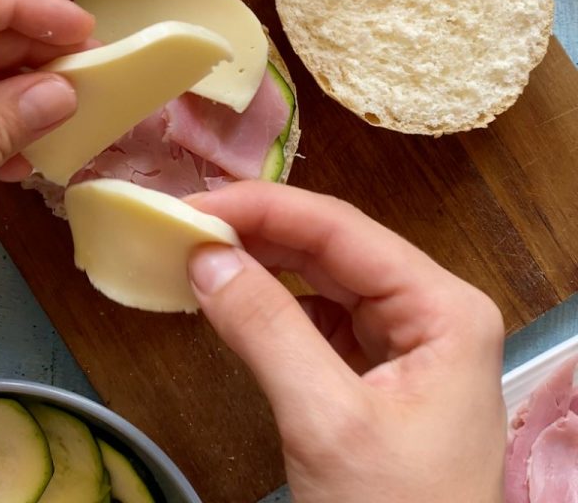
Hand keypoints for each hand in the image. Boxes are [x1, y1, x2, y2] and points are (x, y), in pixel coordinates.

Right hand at [187, 181, 505, 502]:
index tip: (194, 206)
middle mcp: (428, 308)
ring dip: (259, 263)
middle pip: (330, 247)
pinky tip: (234, 295)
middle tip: (186, 226)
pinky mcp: (373, 368)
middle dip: (257, 232)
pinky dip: (269, 304)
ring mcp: (403, 337)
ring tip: (201, 252)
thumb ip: (266, 330)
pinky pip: (315, 316)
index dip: (262, 208)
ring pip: (320, 277)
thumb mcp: (328, 423)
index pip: (340, 230)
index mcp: (441, 306)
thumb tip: (204, 258)